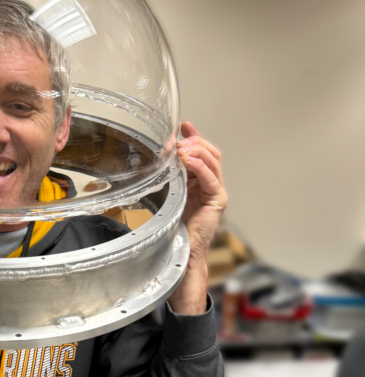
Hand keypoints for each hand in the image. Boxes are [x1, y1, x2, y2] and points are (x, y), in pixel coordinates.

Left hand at [167, 121, 226, 314]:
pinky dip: (199, 166)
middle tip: (179, 137)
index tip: (182, 125)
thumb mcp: (169, 195)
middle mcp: (211, 185)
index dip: (194, 137)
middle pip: (210, 153)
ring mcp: (217, 192)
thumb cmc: (173, 228)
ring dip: (196, 151)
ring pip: (213, 161)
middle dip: (195, 141)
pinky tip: (186, 159)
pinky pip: (210, 178)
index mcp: (200, 183)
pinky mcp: (217, 201)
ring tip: (181, 147)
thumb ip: (169, 177)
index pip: (202, 153)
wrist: (181, 251)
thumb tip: (159, 157)